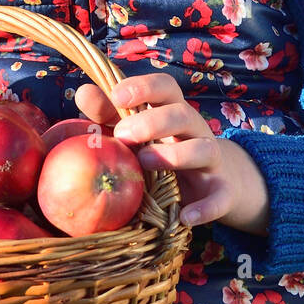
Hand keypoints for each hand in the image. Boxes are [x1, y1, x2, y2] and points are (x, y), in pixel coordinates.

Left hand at [75, 74, 270, 234]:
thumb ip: (108, 113)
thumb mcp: (134, 132)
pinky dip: (205, 208)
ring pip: (204, 149)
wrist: (211, 185)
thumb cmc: (160, 152)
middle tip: (123, 136)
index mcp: (172, 111)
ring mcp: (211, 161)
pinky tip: (185, 217)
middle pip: (183, 114)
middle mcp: (195, 131)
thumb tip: (82, 92)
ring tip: (145, 162)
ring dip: (175, 155)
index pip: (166, 87)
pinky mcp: (221, 192)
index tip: (117, 96)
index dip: (144, 87)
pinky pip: (220, 198)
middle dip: (153, 121)